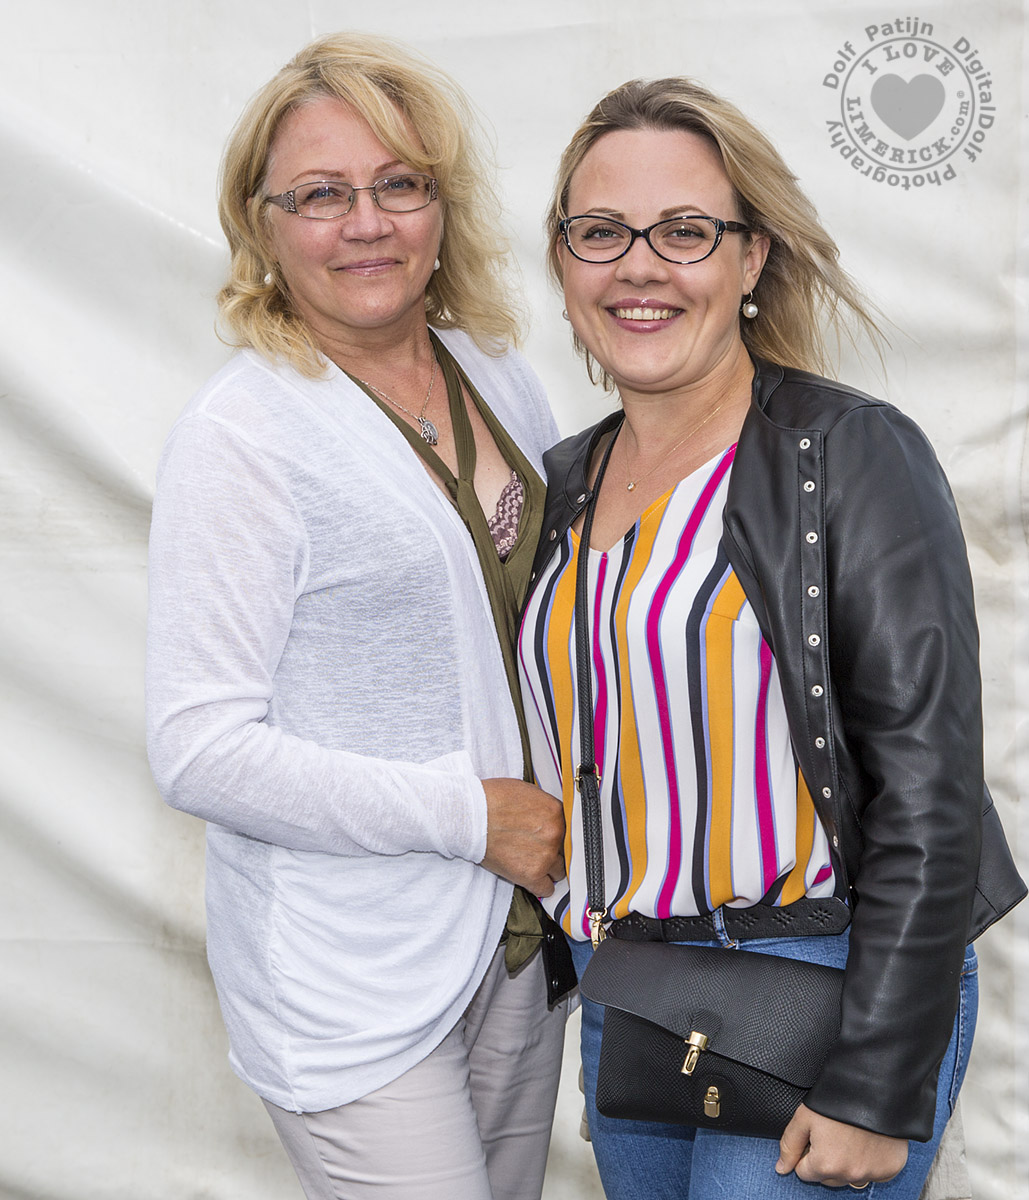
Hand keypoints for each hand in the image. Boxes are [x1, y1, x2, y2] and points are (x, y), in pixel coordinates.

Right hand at [479, 778, 564, 895]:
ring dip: (549, 868)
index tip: (551, 838)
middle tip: (540, 850)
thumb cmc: (491, 800)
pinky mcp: (531, 874)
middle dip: (555, 851)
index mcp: (556, 811)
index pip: (569, 829)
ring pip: (560, 871)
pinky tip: (533, 879)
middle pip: (566, 850)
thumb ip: (544, 806)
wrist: (470, 817)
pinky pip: (547, 889)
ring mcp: (545, 856)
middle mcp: (555, 834)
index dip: (558, 834)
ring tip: (534, 864)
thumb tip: (549, 816)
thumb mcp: (526, 791)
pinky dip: (540, 886)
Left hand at [776, 1104, 907, 1187]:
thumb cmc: (836, 1098)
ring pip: (850, 1177)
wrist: (874, 1087)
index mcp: (826, 1164)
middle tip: (832, 1135)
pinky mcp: (890, 1168)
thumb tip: (782, 1168)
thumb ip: (790, 1145)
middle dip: (825, 1160)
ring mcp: (872, 1173)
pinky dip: (868, 1162)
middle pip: (827, 1178)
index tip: (814, 1137)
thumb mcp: (804, 1116)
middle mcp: (850, 1174)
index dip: (806, 1153)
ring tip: (849, 1136)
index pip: (804, 1172)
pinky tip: (866, 1142)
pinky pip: (873, 1174)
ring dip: (847, 1163)